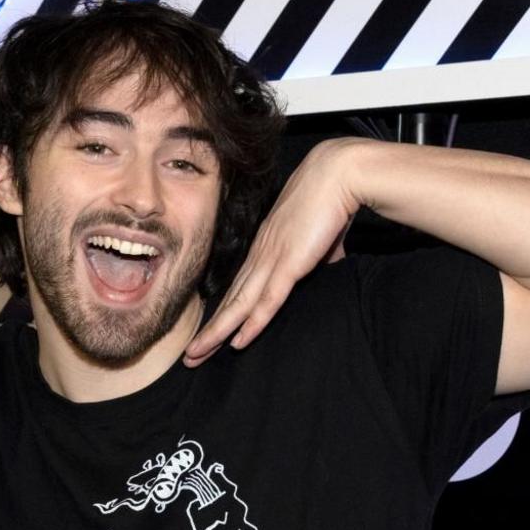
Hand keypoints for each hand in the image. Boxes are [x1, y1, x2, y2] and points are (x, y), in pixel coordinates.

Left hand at [185, 138, 364, 364]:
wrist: (339, 174)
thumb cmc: (332, 198)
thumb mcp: (323, 234)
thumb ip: (322, 251)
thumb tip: (330, 261)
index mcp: (267, 247)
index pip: (240, 287)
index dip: (224, 312)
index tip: (211, 333)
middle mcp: (261, 255)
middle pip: (229, 300)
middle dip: (208, 331)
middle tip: (189, 355)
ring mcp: (272, 259)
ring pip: (238, 305)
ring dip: (217, 333)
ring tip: (196, 356)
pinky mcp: (289, 262)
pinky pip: (267, 300)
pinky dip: (251, 323)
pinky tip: (238, 342)